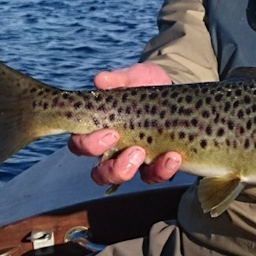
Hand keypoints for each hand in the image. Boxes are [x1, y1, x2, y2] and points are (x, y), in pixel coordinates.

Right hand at [67, 62, 182, 187]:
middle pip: (100, 172)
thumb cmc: (144, 84)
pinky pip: (154, 176)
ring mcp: (133, 160)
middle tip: (133, 150)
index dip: (90, 145)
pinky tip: (174, 157)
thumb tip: (100, 79)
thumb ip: (119, 78)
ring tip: (147, 155)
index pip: (81, 145)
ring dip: (133, 171)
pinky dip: (163, 170)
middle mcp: (111, 150)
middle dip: (113, 168)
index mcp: (98, 129)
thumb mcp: (135, 77)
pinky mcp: (155, 164)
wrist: (173, 88)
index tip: (111, 133)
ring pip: (123, 178)